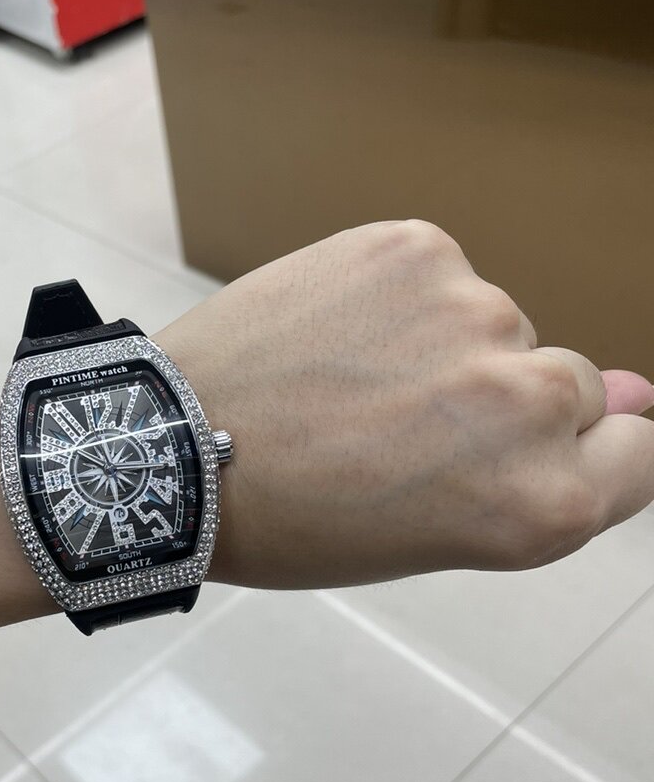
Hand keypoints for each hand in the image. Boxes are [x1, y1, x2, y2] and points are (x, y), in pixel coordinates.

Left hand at [156, 219, 653, 588]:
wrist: (174, 450)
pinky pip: (439, 274)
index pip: (638, 454)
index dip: (575, 456)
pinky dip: (398, 298)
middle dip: (500, 403)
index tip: (508, 459)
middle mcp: (528, 403)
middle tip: (396, 431)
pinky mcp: (416, 249)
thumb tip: (634, 393)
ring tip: (348, 384)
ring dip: (445, 345)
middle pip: (568, 384)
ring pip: (497, 322)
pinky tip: (334, 335)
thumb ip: (547, 470)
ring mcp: (474, 313)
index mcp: (541, 505)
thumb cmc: (297, 518)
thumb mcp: (435, 532)